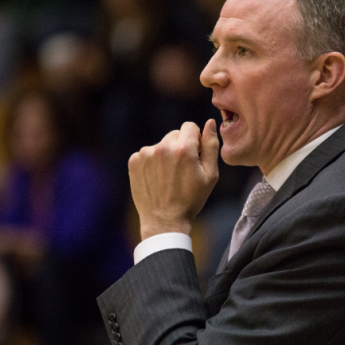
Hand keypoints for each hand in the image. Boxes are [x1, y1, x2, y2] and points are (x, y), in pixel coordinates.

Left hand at [128, 120, 218, 239]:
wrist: (164, 221)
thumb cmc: (191, 199)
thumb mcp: (210, 174)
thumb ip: (211, 145)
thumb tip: (210, 123)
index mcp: (183, 149)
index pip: (190, 126)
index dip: (195, 140)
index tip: (194, 156)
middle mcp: (162, 147)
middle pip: (175, 135)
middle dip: (180, 147)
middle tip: (182, 170)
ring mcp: (145, 154)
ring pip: (161, 145)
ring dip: (166, 155)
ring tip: (168, 177)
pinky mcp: (134, 161)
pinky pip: (147, 154)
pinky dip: (152, 163)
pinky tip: (157, 179)